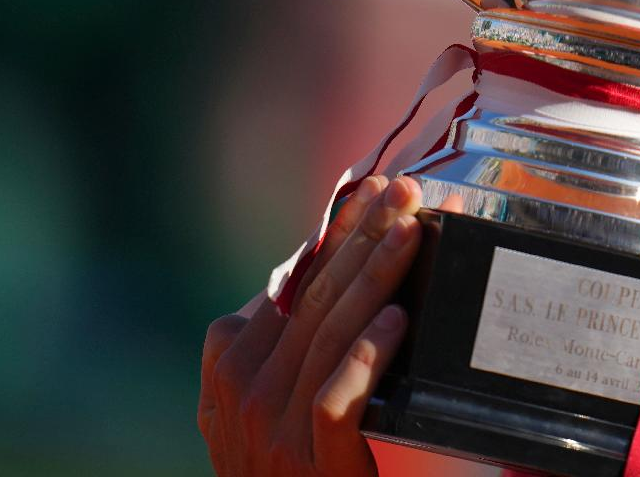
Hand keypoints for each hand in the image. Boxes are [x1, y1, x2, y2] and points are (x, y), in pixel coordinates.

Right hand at [198, 176, 424, 474]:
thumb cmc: (286, 457)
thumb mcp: (268, 394)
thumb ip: (290, 337)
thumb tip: (330, 262)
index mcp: (229, 363)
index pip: (293, 283)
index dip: (336, 233)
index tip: (373, 190)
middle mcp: (242, 391)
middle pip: (313, 298)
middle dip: (362, 237)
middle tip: (403, 191)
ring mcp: (272, 430)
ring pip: (328, 337)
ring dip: (375, 277)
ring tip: (410, 233)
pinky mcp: (310, 464)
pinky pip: (336, 402)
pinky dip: (366, 357)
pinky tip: (397, 320)